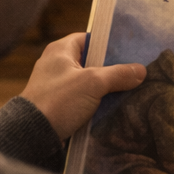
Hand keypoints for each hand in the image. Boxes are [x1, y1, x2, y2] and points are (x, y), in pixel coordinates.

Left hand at [20, 32, 145, 141]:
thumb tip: (141, 71)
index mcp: (60, 50)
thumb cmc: (59, 101)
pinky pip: (84, 98)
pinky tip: (115, 107)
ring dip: (106, 88)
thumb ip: (118, 74)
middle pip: (92, 61)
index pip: (90, 38)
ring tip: (130, 89)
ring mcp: (57, 86)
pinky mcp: (59, 104)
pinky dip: (97, 102)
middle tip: (135, 72)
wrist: (33, 135)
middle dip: (112, 68)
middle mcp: (57, 64)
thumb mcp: (93, 83)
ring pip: (89, 82)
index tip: (130, 50)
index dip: (110, 43)